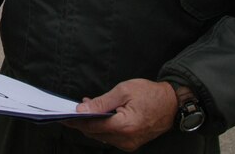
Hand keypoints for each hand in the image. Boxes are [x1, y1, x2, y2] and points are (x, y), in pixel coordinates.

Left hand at [61, 79, 176, 151]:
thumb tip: (82, 109)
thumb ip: (101, 102)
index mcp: (124, 126)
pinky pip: (110, 137)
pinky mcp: (131, 143)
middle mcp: (126, 139)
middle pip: (94, 133)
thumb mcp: (124, 90)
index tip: (63, 116)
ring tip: (86, 108)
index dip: (75, 121)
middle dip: (81, 122)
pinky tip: (99, 115)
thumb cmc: (150, 94)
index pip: (92, 126)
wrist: (172, 103)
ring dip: (91, 124)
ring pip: (101, 136)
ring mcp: (129, 144)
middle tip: (71, 109)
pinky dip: (102, 127)